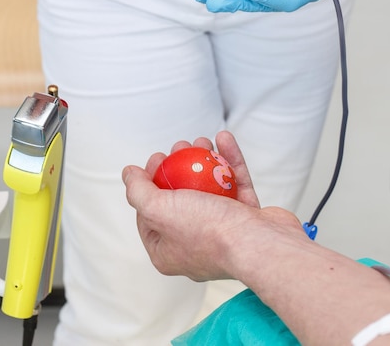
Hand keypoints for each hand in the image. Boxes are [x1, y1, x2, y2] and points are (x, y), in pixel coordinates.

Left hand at [122, 131, 301, 281]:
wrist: (262, 245)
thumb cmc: (207, 231)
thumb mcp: (158, 209)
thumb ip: (138, 191)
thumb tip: (127, 174)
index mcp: (168, 252)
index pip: (148, 214)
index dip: (148, 184)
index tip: (156, 159)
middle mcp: (194, 244)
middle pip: (179, 198)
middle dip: (178, 167)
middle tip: (179, 147)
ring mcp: (223, 232)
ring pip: (209, 189)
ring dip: (205, 160)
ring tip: (201, 140)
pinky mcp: (247, 219)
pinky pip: (235, 184)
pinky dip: (229, 161)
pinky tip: (223, 138)